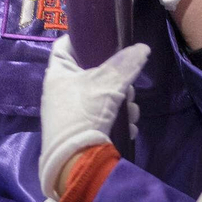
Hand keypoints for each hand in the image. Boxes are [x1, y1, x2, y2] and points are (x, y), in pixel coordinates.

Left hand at [38, 35, 149, 199]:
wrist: (76, 163)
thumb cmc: (83, 114)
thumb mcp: (106, 84)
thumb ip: (125, 64)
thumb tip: (143, 48)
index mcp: (58, 73)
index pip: (66, 45)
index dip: (84, 38)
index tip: (107, 38)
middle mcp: (62, 90)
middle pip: (94, 71)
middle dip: (117, 79)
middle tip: (127, 87)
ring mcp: (72, 111)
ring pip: (104, 95)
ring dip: (122, 102)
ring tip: (130, 112)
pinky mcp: (83, 130)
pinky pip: (105, 115)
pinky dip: (118, 119)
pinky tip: (127, 127)